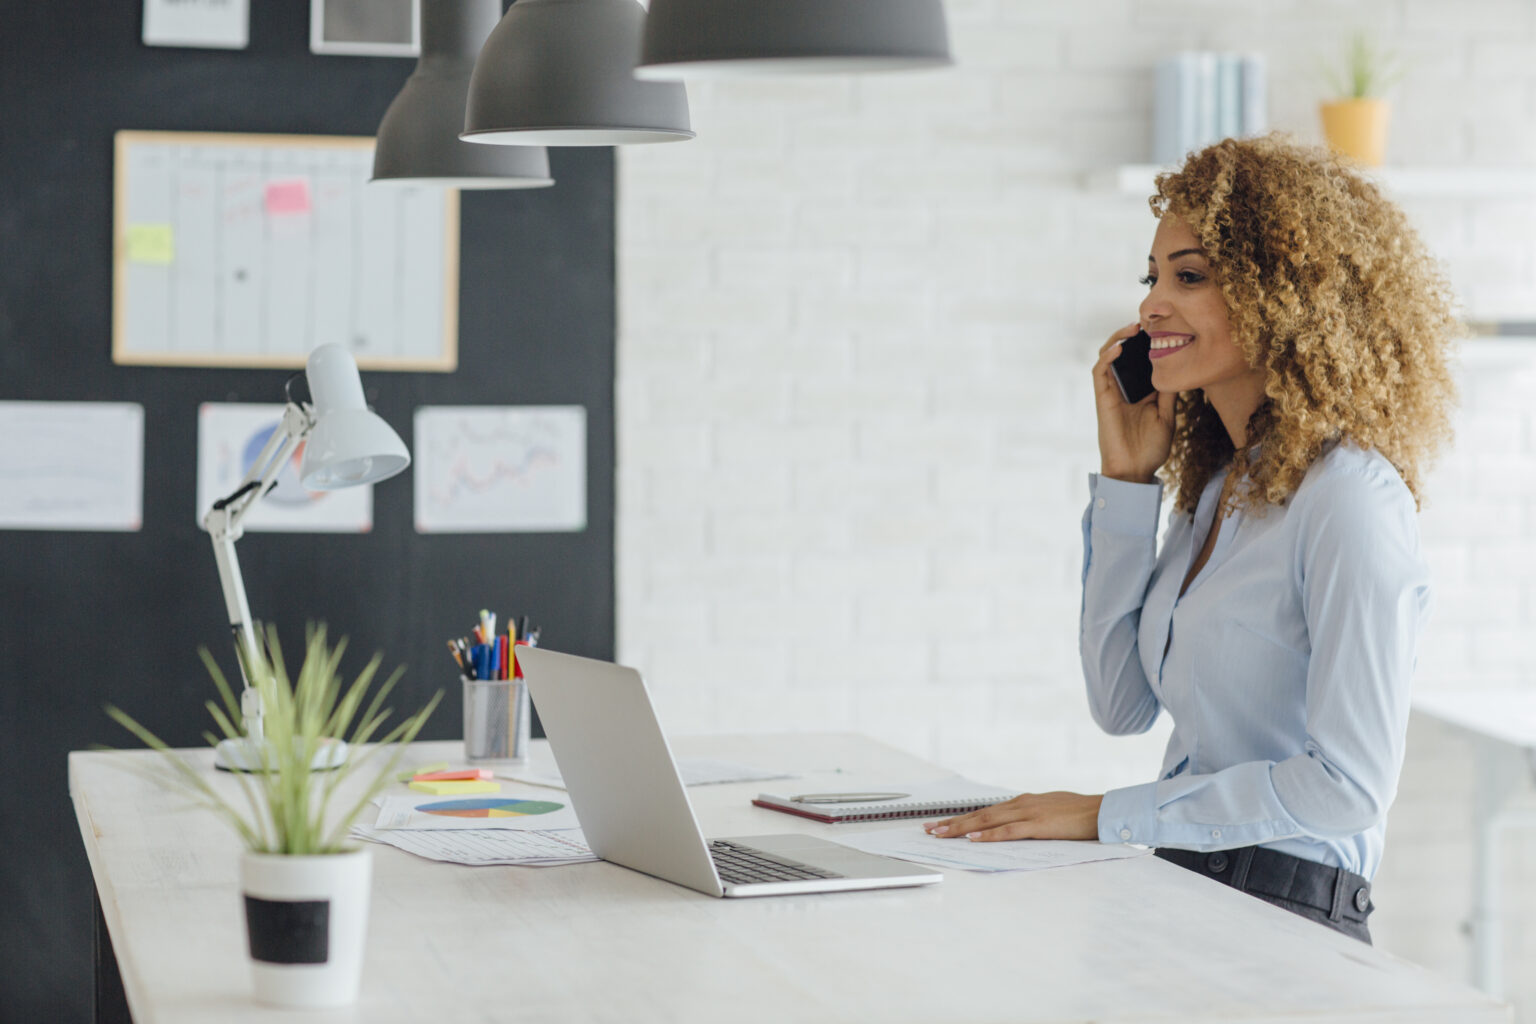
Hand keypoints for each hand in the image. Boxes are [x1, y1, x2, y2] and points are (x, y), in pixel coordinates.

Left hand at [923, 792, 1103, 841]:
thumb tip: (1016, 828)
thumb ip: (1031, 819)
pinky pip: (1008, 831)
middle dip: (952, 823)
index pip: (985, 811)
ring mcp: (1028, 813)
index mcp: (1022, 802)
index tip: (941, 824)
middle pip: (979, 814)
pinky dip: (989, 834)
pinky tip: (973, 838)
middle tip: (929, 830)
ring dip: (961, 828)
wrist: (1102, 811)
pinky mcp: (1038, 824)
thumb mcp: (1049, 814)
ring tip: (941, 834)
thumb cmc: (1080, 815)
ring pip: (987, 820)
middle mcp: (1020, 804)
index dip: (962, 819)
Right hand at [1093, 323, 1175, 483]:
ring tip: (1132, 329)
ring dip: (1117, 340)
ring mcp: (1111, 393)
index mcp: (1139, 391)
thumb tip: (1177, 370)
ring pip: (1107, 357)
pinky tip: (1119, 349)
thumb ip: (1168, 393)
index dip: (1145, 343)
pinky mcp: (1102, 399)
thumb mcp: (1167, 416)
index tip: (1160, 328)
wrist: (1134, 471)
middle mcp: (1123, 388)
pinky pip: (1099, 373)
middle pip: (1122, 353)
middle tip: (1146, 323)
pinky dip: (1107, 358)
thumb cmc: (1150, 448)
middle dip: (1130, 335)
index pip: (1139, 360)